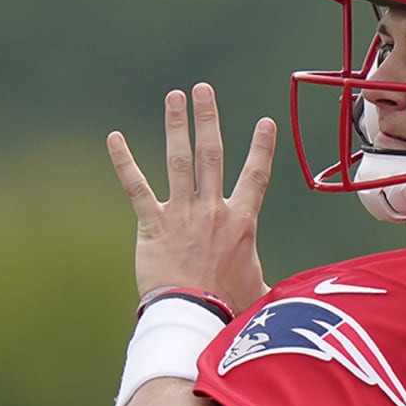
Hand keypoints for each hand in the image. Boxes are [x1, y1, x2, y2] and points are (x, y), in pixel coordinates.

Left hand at [107, 82, 276, 311]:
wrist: (195, 317)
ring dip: (176, 126)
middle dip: (208, 118)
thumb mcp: (260, 292)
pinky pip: (137, 188)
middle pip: (212, 154)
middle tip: (203, 89)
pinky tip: (114, 138)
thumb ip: (271, 286)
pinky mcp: (153, 226)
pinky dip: (125, 162)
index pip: (256, 176)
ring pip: (179, 161)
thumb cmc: (229, 308)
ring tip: (174, 96)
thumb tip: (290, 301)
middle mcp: (213, 210)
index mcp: (242, 222)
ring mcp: (182, 214)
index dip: (261, 147)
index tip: (265, 122)